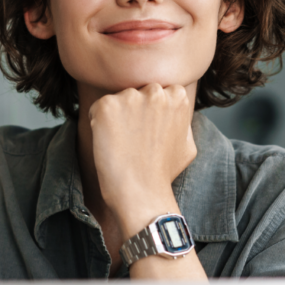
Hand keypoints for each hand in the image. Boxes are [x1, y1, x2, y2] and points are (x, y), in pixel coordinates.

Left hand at [88, 83, 196, 237]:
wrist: (141, 193)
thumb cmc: (163, 173)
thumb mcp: (187, 144)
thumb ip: (182, 121)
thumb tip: (177, 112)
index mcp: (177, 96)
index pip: (157, 91)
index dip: (150, 113)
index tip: (148, 133)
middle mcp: (155, 91)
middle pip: (136, 92)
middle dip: (133, 110)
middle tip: (133, 139)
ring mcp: (130, 97)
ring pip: (117, 100)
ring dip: (116, 117)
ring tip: (122, 144)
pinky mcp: (107, 106)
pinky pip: (97, 109)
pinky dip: (98, 124)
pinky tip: (109, 143)